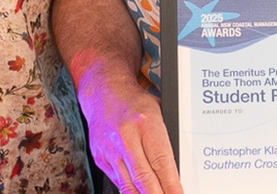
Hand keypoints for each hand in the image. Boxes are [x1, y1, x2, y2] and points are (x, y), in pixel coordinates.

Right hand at [80, 71, 182, 193]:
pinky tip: (139, 192)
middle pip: (144, 177)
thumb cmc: (135, 102)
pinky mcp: (100, 158)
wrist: (104, 92)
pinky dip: (130, 190)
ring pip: (128, 185)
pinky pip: (117, 181)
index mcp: (145, 121)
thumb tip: (176, 170)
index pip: (161, 161)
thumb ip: (165, 139)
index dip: (171, 184)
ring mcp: (110, 149)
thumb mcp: (158, 111)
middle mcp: (125, 136)